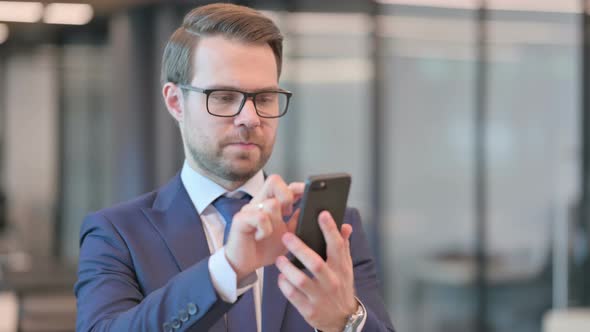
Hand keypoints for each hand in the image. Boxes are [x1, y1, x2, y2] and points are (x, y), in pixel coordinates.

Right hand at [224, 175, 303, 279]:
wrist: (245, 265)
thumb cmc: (263, 249)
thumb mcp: (287, 235)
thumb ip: (296, 222)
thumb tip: (307, 209)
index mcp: (269, 204)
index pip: (282, 185)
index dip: (296, 186)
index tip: (307, 192)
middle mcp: (259, 203)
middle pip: (274, 181)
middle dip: (286, 195)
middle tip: (287, 213)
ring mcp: (249, 210)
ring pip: (271, 204)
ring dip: (276, 221)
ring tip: (270, 233)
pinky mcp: (240, 219)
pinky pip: (261, 217)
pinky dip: (265, 230)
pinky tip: (260, 237)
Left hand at [275, 211, 356, 331]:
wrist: (343, 319)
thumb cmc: (341, 286)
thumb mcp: (345, 267)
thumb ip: (343, 246)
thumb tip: (345, 226)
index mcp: (341, 268)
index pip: (337, 246)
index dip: (330, 230)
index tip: (322, 214)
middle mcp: (331, 282)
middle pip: (315, 263)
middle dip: (299, 248)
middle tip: (286, 236)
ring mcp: (320, 297)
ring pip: (300, 281)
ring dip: (287, 268)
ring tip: (280, 259)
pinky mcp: (309, 310)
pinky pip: (292, 296)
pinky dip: (284, 285)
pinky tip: (281, 277)